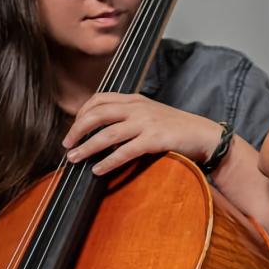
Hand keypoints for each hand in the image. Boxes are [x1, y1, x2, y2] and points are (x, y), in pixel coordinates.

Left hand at [61, 93, 222, 175]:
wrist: (202, 134)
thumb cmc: (175, 127)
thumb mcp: (149, 113)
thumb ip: (128, 115)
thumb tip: (100, 128)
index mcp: (134, 99)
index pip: (99, 99)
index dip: (81, 113)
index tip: (73, 129)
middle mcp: (138, 108)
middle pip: (97, 114)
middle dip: (77, 130)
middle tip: (66, 145)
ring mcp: (146, 123)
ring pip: (107, 134)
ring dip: (87, 147)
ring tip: (74, 158)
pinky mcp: (155, 140)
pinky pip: (125, 151)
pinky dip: (108, 161)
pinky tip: (98, 170)